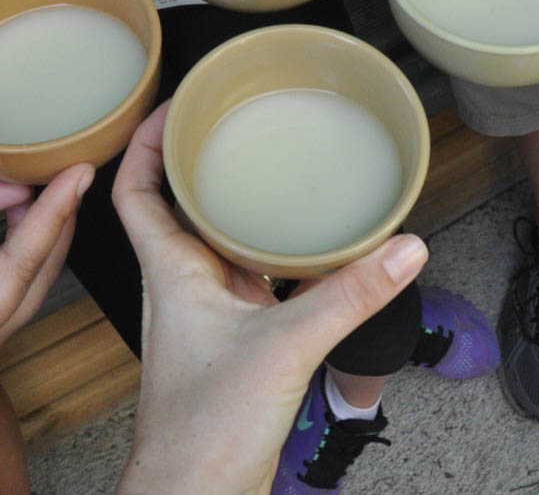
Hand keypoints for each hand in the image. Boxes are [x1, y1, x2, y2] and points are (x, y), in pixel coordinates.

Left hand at [113, 104, 427, 492]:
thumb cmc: (204, 433)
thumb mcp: (284, 346)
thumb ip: (348, 294)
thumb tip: (403, 248)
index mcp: (170, 274)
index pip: (135, 191)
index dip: (143, 143)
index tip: (171, 105)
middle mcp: (181, 288)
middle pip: (177, 208)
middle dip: (199, 164)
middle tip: (232, 123)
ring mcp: (206, 318)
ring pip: (215, 245)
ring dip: (235, 209)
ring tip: (271, 172)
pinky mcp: (232, 345)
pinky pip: (248, 282)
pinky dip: (270, 258)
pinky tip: (308, 254)